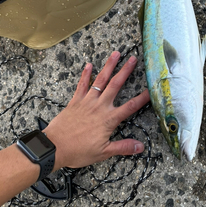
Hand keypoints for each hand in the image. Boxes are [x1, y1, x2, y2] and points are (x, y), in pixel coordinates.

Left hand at [44, 51, 149, 169]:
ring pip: (100, 80)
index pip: (130, 107)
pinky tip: (89, 65)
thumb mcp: (104, 153)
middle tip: (133, 59)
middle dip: (126, 71)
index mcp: (108, 119)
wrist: (54, 147)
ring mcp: (87, 101)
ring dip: (109, 66)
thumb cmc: (78, 151)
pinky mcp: (75, 101)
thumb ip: (123, 147)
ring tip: (116, 54)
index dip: (142, 99)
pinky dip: (85, 74)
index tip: (151, 90)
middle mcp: (100, 106)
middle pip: (116, 85)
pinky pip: (82, 85)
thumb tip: (140, 147)